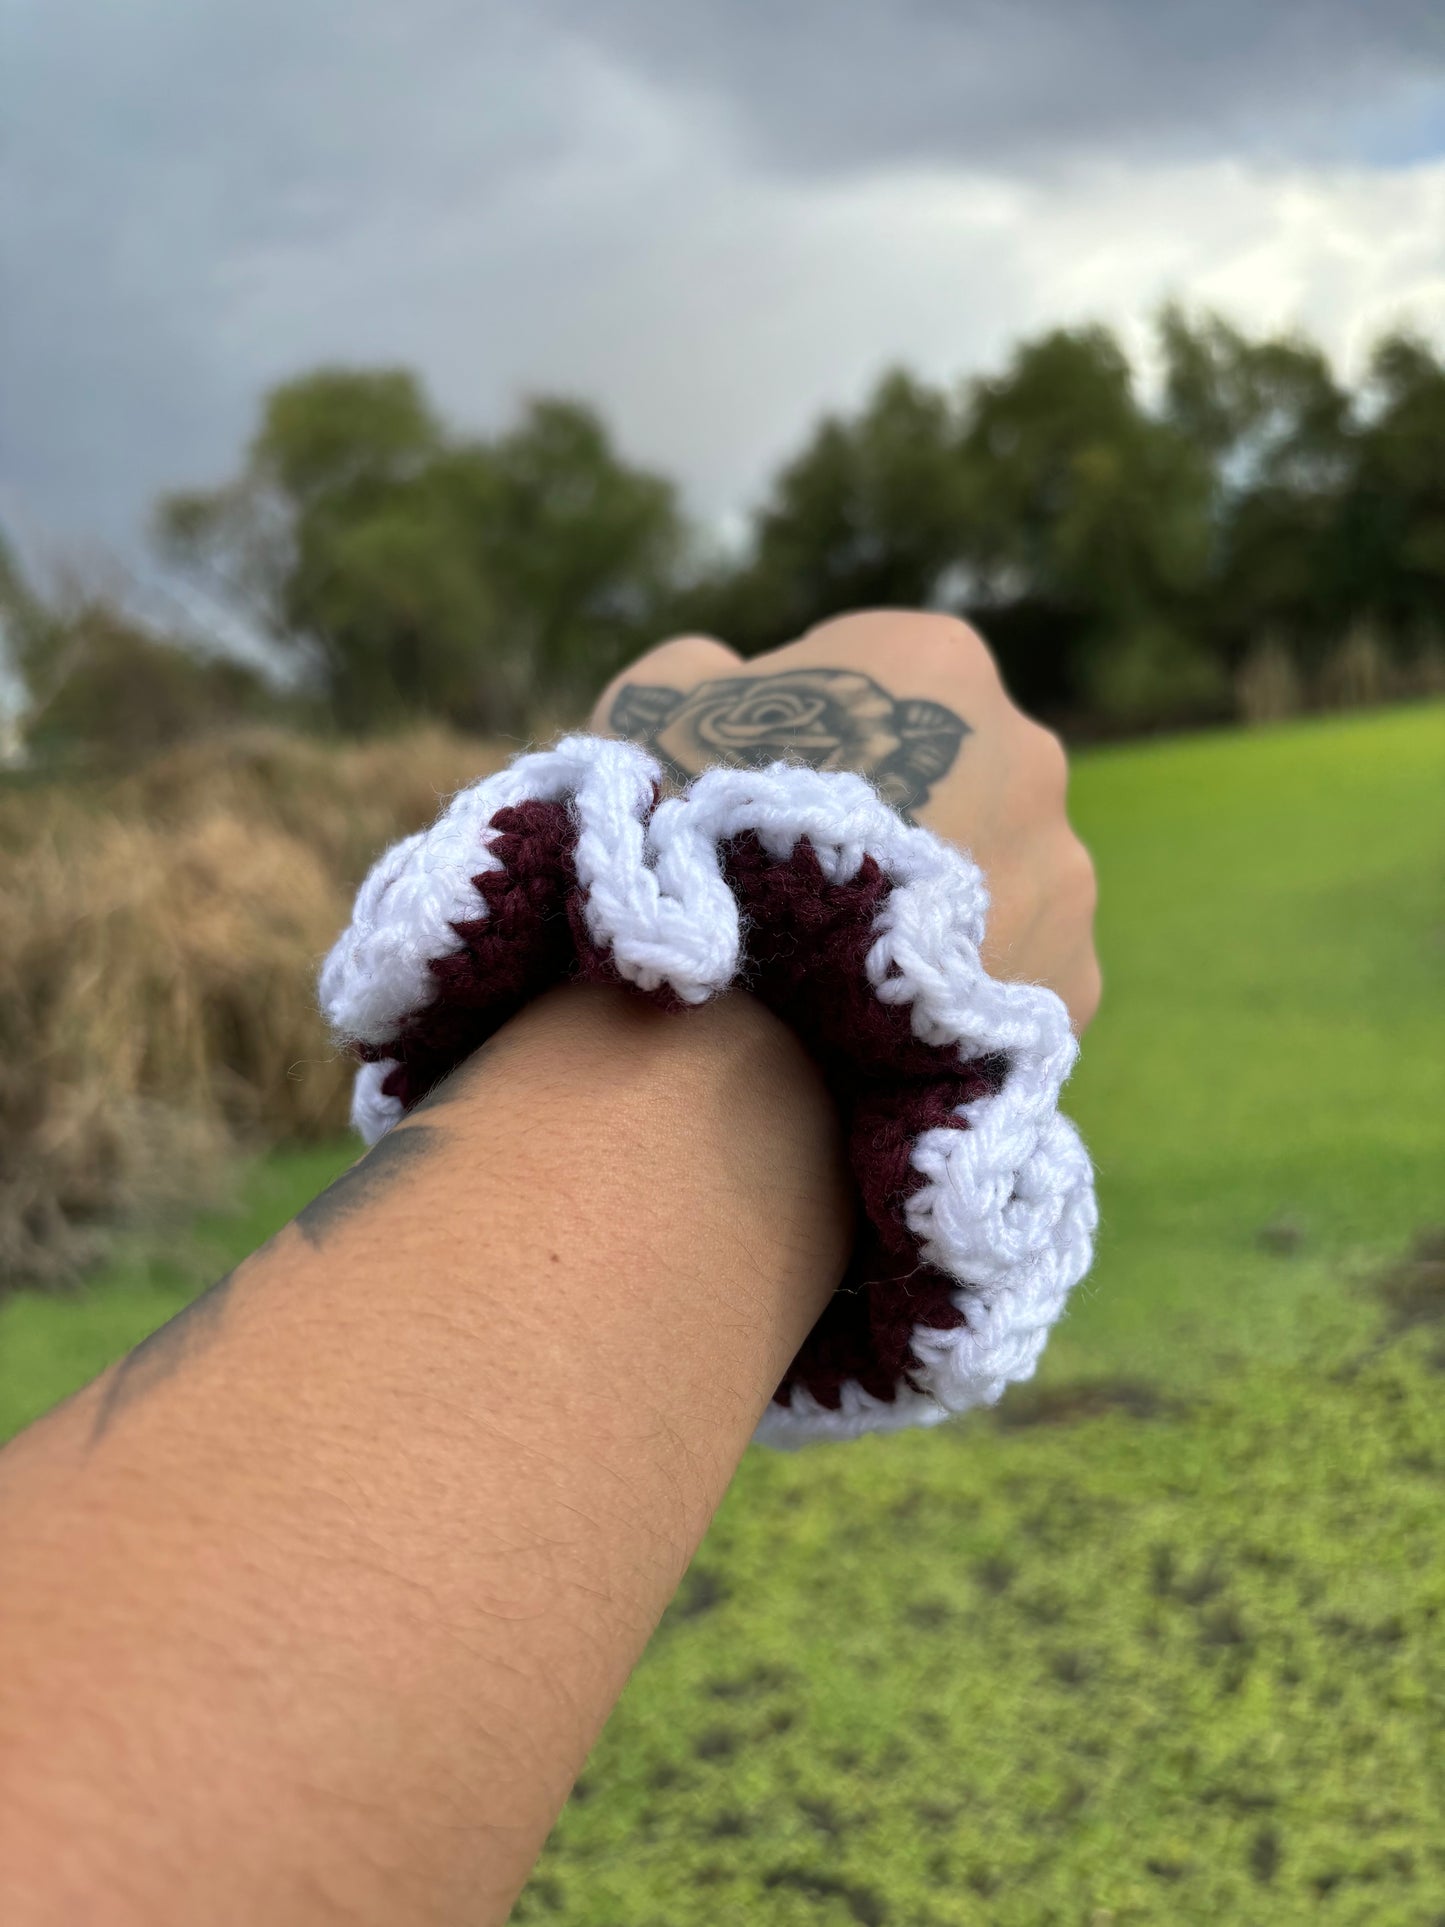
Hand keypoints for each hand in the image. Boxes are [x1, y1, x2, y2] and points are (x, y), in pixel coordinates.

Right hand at [592, 610, 1100, 1032]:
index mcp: (938, 663)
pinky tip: (881, 1026)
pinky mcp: (1073, 982)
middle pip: (952, 778)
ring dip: (928, 909)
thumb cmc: (692, 843)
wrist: (746, 1025)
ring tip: (834, 971)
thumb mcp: (652, 706)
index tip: (756, 801)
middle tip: (797, 885)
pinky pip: (1009, 973)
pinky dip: (955, 992)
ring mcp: (1066, 874)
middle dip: (891, 820)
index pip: (874, 680)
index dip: (806, 736)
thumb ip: (708, 672)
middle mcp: (1031, 754)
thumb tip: (725, 676)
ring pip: (994, 881)